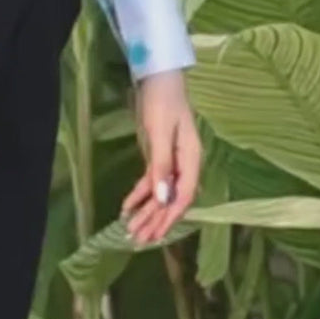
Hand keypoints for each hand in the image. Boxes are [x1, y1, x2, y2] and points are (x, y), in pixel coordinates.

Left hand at [121, 70, 203, 245]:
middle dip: (156, 220)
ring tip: (131, 231)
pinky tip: (127, 207)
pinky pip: (151, 182)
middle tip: (138, 240)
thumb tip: (163, 199)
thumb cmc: (163, 102)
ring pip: (161, 194)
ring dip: (147, 212)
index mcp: (192, 159)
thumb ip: (162, 167)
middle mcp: (185, 164)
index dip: (170, 217)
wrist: (158, 78)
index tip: (155, 235)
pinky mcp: (159, 157)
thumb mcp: (160, 134)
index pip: (184, 196)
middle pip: (172, 199)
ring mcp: (172, 161)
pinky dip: (139, 195)